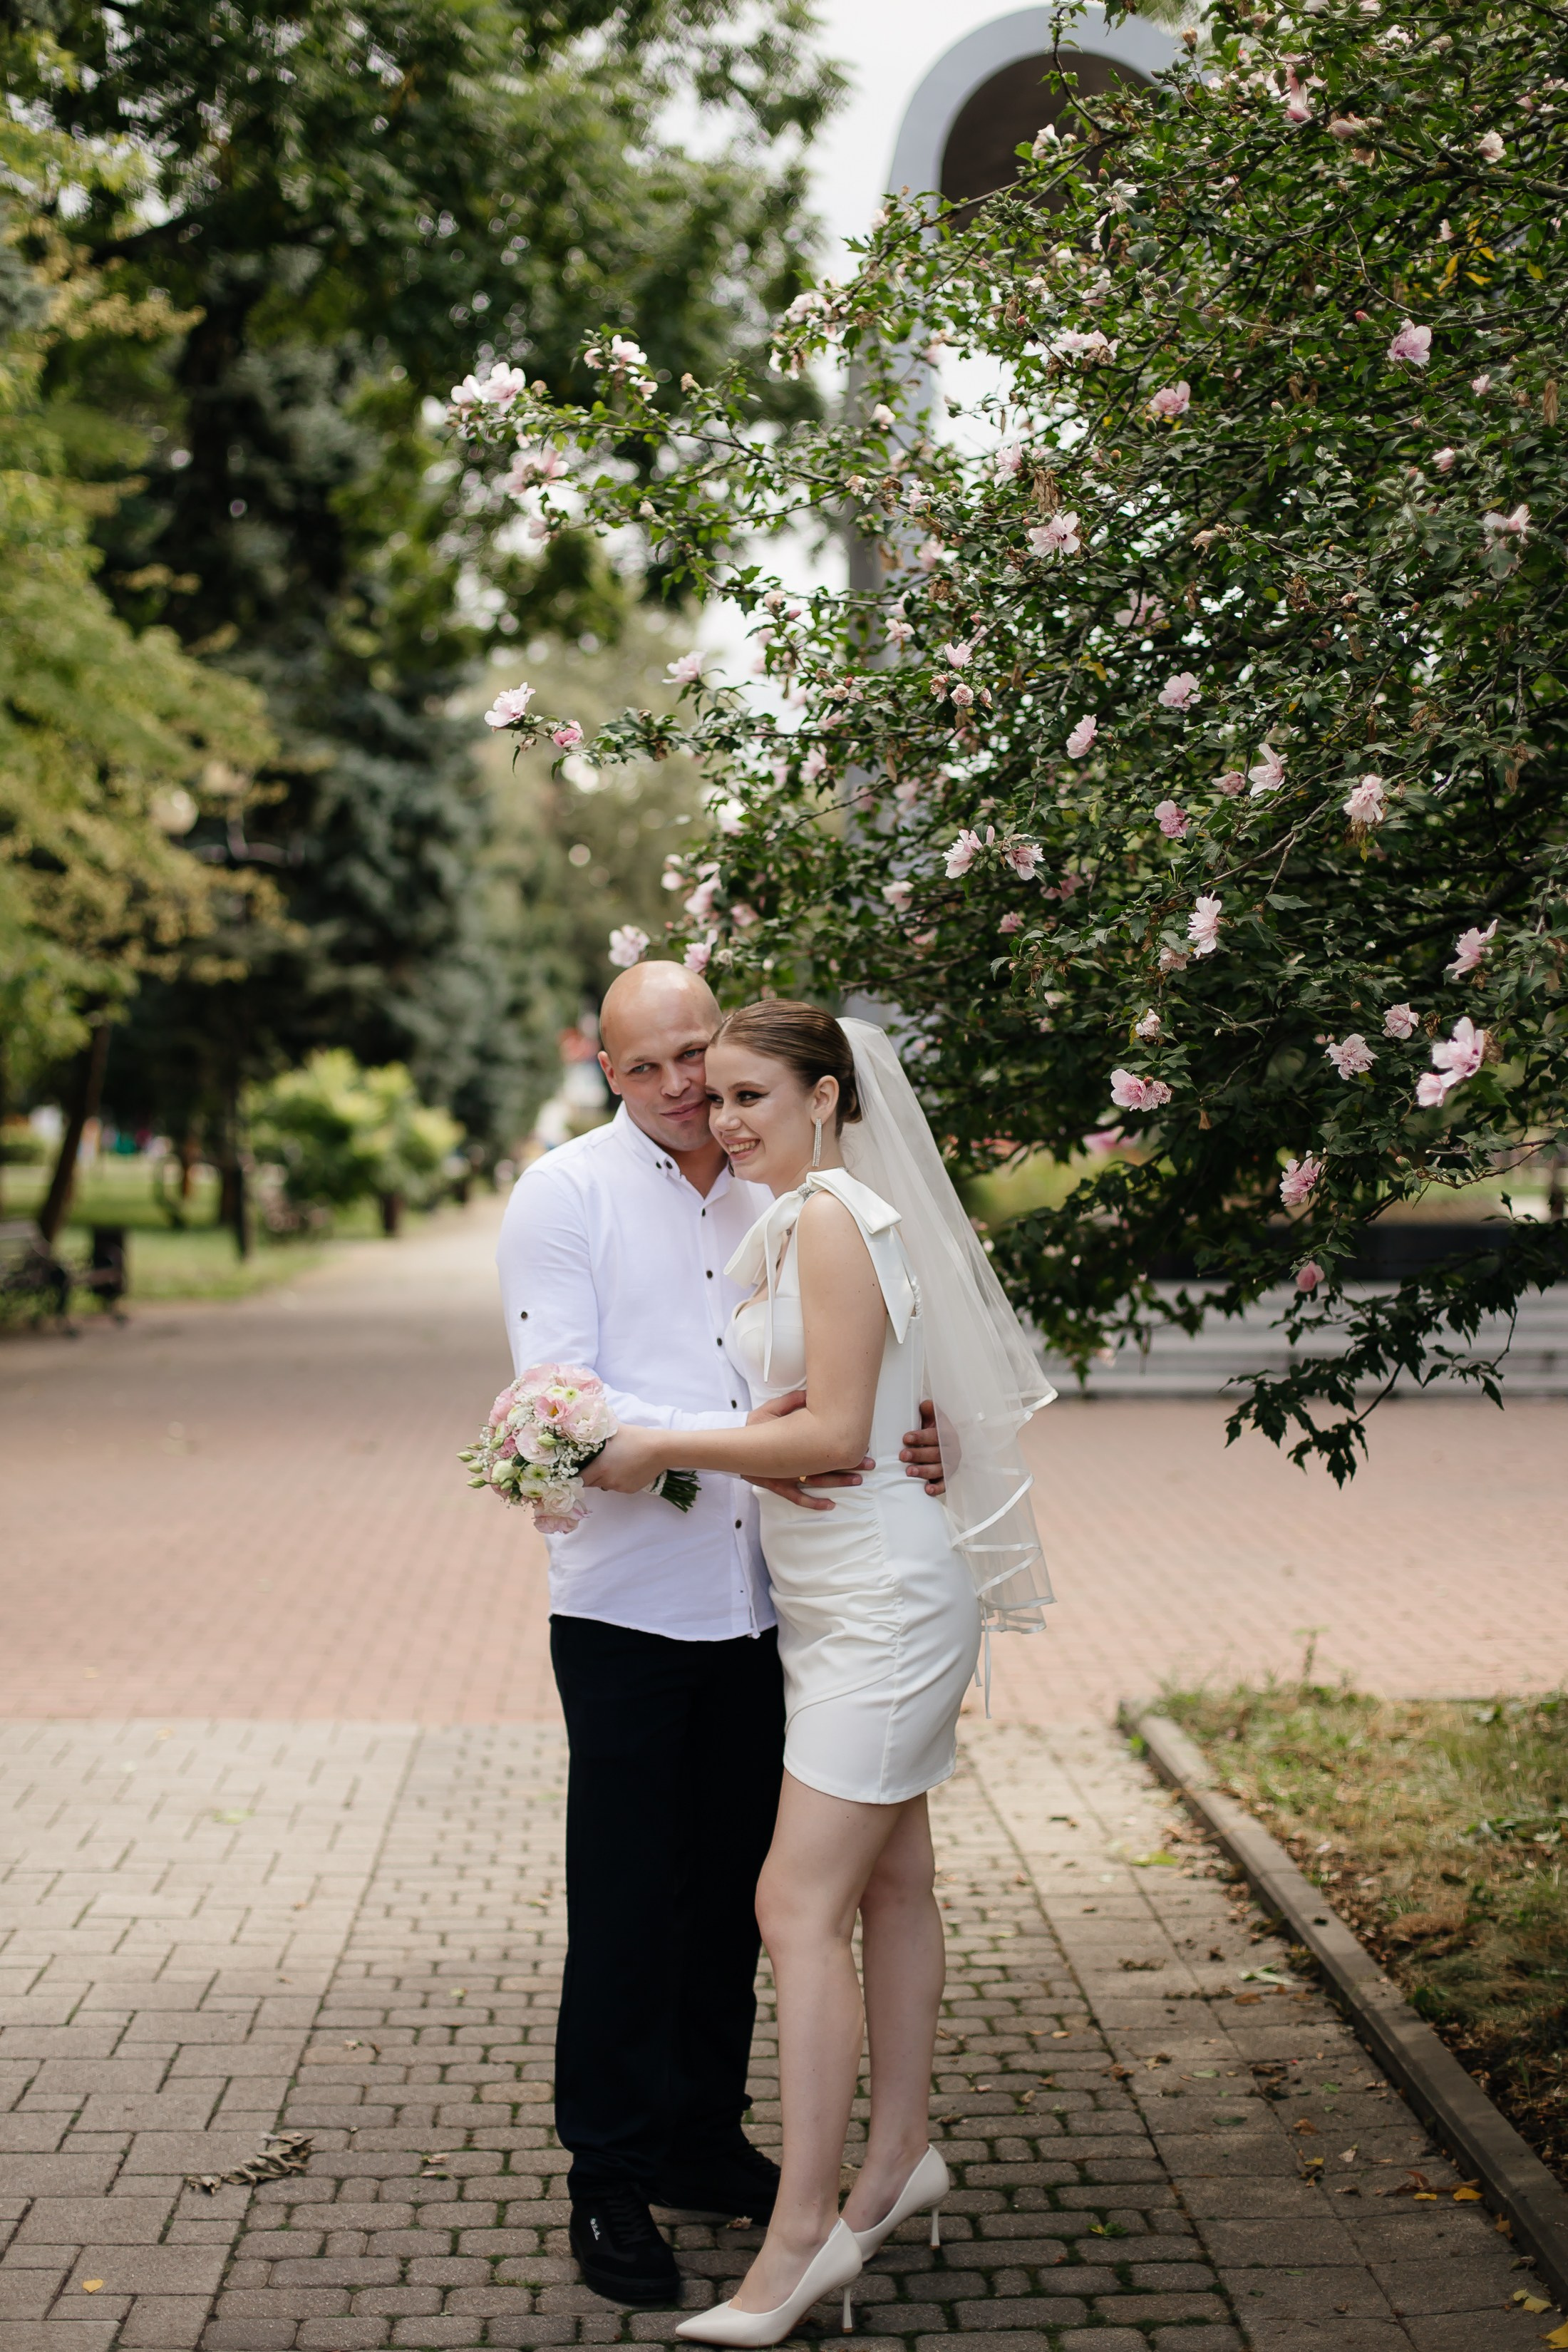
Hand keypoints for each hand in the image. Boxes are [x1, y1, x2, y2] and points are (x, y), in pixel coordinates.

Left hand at [581, 1427, 668, 1493]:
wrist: (661, 1449)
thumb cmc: (635, 1437)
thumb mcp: (613, 1431)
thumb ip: (596, 1434)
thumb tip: (581, 1430)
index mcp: (601, 1467)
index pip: (580, 1479)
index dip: (576, 1474)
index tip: (576, 1467)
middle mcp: (608, 1480)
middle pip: (591, 1483)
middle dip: (590, 1475)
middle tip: (595, 1462)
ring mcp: (620, 1487)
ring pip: (605, 1485)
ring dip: (604, 1477)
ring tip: (614, 1463)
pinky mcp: (630, 1490)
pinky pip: (618, 1486)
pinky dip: (617, 1480)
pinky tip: (626, 1468)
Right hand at [746, 1390, 869, 1508]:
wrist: (733, 1445)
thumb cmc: (754, 1426)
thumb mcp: (771, 1409)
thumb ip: (791, 1401)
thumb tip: (810, 1393)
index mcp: (794, 1442)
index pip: (824, 1444)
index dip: (844, 1445)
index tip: (863, 1444)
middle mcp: (793, 1461)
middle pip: (826, 1464)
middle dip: (850, 1464)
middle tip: (870, 1464)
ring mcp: (786, 1476)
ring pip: (817, 1482)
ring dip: (839, 1482)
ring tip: (858, 1481)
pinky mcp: (778, 1485)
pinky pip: (797, 1498)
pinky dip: (814, 1503)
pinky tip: (830, 1505)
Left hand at [900, 1397, 945, 1497]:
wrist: (938, 1442)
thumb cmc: (930, 1430)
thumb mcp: (931, 1417)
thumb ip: (929, 1409)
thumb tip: (924, 1405)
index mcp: (947, 1433)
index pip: (936, 1435)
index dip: (921, 1437)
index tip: (906, 1438)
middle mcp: (951, 1450)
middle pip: (936, 1453)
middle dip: (919, 1455)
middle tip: (902, 1455)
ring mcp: (950, 1465)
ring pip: (939, 1469)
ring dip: (924, 1471)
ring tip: (909, 1472)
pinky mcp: (947, 1477)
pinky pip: (944, 1484)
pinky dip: (936, 1488)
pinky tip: (926, 1489)